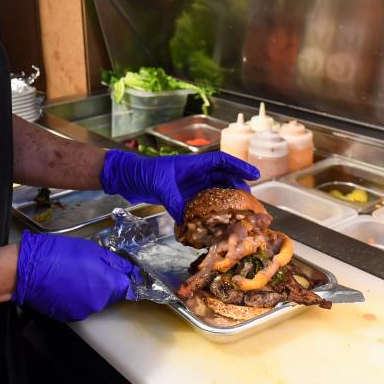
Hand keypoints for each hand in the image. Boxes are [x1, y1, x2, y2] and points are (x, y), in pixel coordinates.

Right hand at [13, 230, 137, 321]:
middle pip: (113, 295)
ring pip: (96, 301)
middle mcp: (98, 303)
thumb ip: (112, 261)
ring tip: (77, 276)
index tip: (118, 271)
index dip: (125, 277)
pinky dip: (78, 298)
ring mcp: (83, 312)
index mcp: (106, 284)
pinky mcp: (69, 317)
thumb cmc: (58, 253)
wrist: (28, 270)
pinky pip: (81, 306)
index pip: (128, 286)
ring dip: (92, 291)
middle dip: (107, 283)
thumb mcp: (89, 249)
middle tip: (92, 268)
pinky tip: (67, 286)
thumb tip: (128, 268)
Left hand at [99, 149, 260, 222]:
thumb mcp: (161, 186)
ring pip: (215, 190)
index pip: (221, 161)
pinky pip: (202, 202)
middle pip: (223, 177)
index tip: (256, 175)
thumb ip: (175, 202)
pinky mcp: (183, 195)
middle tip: (249, 203)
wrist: (128, 178)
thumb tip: (188, 221)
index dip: (239, 166)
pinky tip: (216, 221)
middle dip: (237, 187)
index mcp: (193, 164)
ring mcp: (189, 184)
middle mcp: (195, 173)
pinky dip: (210, 210)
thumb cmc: (144, 173)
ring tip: (238, 213)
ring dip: (226, 200)